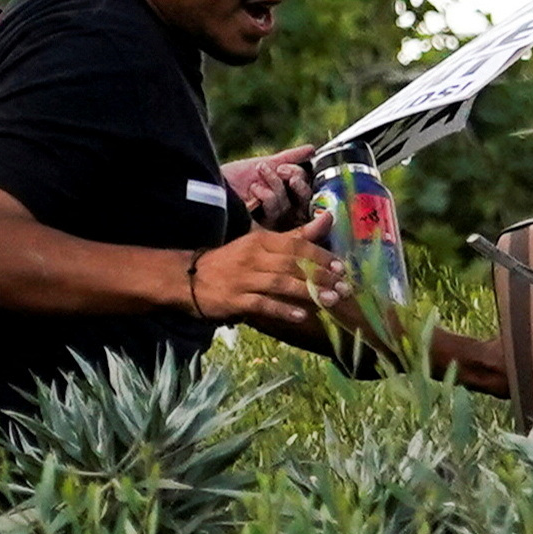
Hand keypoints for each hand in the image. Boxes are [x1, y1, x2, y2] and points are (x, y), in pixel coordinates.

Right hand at [185, 210, 344, 325]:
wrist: (188, 278)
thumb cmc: (231, 262)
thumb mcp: (260, 244)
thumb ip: (295, 236)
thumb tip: (327, 218)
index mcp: (260, 240)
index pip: (295, 245)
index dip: (320, 256)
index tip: (341, 267)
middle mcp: (253, 257)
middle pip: (292, 264)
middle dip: (320, 276)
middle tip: (344, 288)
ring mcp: (243, 278)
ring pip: (280, 284)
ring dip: (307, 292)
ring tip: (329, 301)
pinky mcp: (235, 299)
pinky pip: (263, 304)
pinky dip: (282, 309)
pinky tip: (300, 315)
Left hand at [223, 144, 314, 230]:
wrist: (212, 185)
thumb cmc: (235, 179)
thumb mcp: (266, 165)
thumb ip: (289, 159)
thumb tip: (312, 149)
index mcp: (287, 199)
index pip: (307, 193)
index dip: (303, 180)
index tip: (287, 167)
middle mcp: (283, 214)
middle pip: (304, 201)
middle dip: (296, 180)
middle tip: (281, 169)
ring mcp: (273, 224)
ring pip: (289, 204)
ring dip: (275, 182)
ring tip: (260, 172)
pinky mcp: (265, 230)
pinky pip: (277, 213)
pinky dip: (267, 195)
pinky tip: (254, 188)